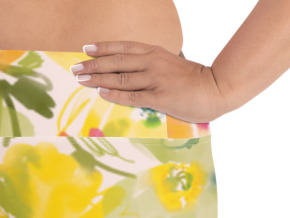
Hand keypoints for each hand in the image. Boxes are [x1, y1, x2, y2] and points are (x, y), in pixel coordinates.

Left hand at [71, 40, 227, 122]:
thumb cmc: (192, 81)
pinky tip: (101, 93)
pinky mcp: (159, 97)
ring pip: (120, 77)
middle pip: (116, 61)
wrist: (215, 88)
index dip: (103, 47)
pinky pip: (131, 95)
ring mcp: (154, 79)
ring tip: (81, 80)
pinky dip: (114, 94)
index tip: (85, 49)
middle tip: (75, 68)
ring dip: (98, 78)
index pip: (123, 47)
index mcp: (154, 53)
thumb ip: (151, 68)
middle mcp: (151, 62)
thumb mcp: (169, 67)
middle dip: (93, 64)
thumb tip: (133, 76)